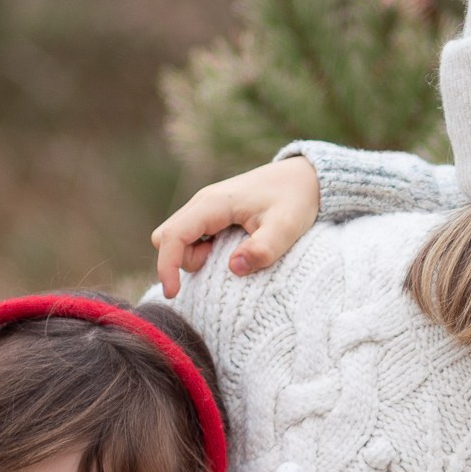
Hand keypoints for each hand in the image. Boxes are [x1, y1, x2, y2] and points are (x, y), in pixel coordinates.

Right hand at [152, 158, 319, 297]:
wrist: (304, 178)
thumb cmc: (295, 200)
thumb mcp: (287, 226)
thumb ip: (263, 248)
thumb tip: (234, 268)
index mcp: (214, 203)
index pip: (173, 235)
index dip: (167, 265)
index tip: (173, 293)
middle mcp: (203, 203)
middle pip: (167, 237)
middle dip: (180, 260)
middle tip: (218, 264)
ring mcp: (206, 208)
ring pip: (177, 238)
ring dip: (194, 257)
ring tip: (232, 254)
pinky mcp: (212, 215)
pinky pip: (191, 237)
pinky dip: (202, 251)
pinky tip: (230, 251)